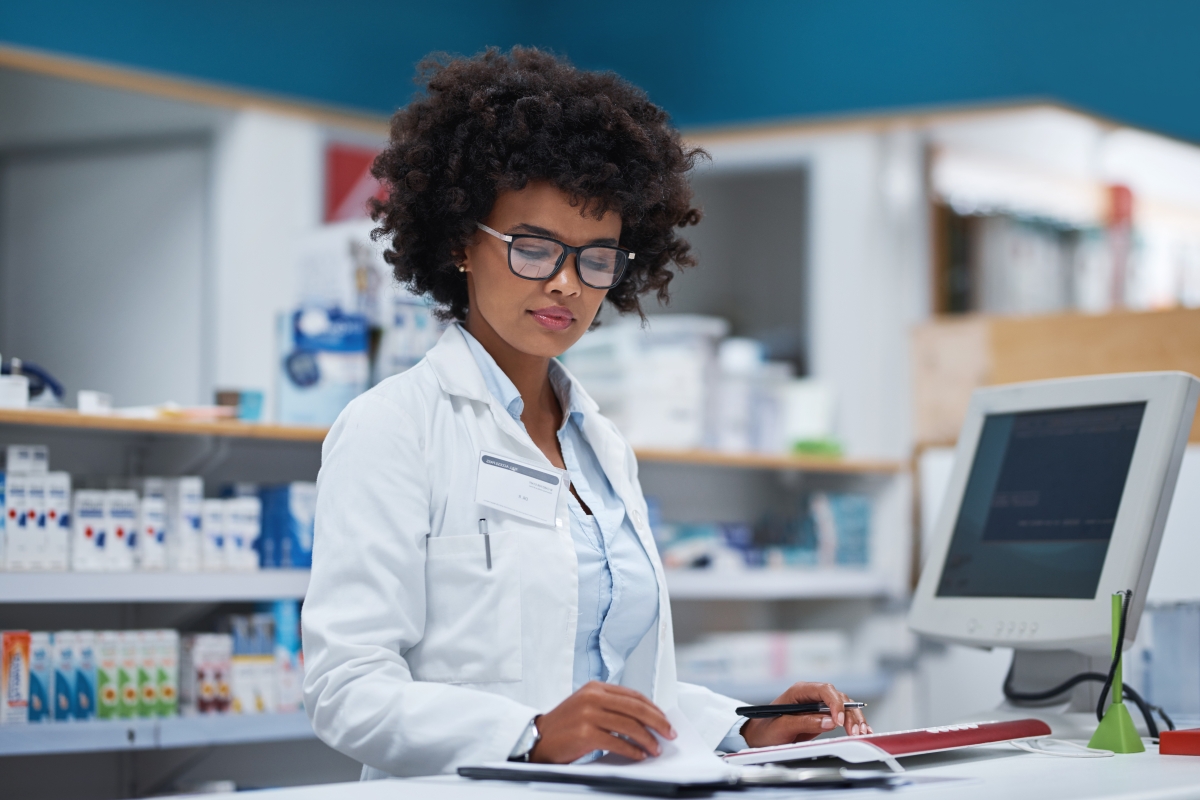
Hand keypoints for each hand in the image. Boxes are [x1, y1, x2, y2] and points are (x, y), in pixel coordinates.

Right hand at [530, 681, 675, 763]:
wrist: (537, 738)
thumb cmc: (565, 726)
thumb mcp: (587, 705)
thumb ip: (611, 706)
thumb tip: (643, 719)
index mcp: (595, 687)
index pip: (633, 695)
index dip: (653, 708)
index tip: (665, 719)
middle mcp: (592, 697)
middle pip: (635, 708)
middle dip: (657, 722)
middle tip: (669, 733)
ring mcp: (588, 714)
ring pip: (629, 725)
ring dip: (647, 739)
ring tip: (655, 749)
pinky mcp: (585, 733)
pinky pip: (617, 742)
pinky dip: (632, 750)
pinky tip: (639, 755)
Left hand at [740, 682, 871, 747]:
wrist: (760, 737)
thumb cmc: (766, 729)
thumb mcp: (782, 726)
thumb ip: (805, 722)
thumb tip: (829, 722)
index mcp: (799, 691)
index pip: (825, 690)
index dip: (835, 704)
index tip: (839, 721)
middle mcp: (811, 695)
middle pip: (838, 697)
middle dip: (849, 713)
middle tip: (854, 731)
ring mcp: (818, 705)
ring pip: (844, 706)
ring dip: (855, 718)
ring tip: (861, 732)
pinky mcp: (823, 716)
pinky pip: (842, 716)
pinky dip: (853, 723)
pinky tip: (861, 730)